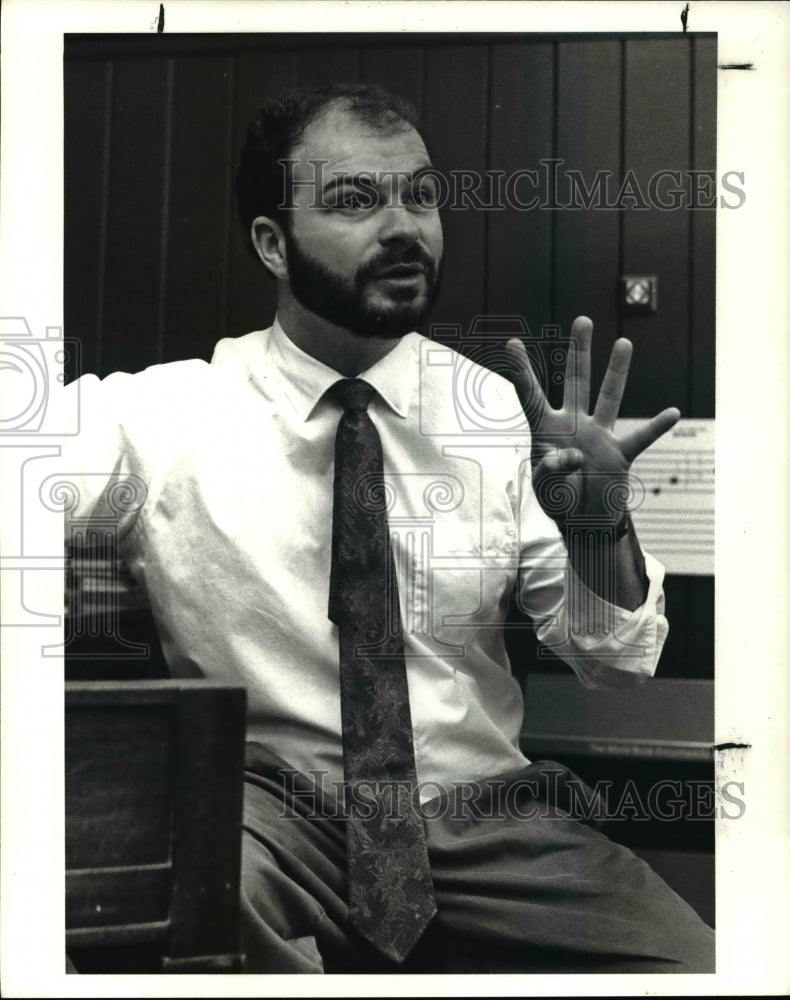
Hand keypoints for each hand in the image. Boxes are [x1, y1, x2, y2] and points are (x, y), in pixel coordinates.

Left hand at [505, 316, 679, 528]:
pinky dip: (656, 428)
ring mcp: (599, 437)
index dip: (522, 371)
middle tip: (582, 320)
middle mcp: (574, 425)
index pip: (531, 396)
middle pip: (576, 382)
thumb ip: (550, 470)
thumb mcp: (545, 488)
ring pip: (609, 397)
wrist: (584, 522)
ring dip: (617, 372)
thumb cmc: (559, 500)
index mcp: (547, 431)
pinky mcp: (619, 454)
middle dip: (579, 351)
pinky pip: (640, 438)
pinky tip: (672, 413)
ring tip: (624, 342)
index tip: (512, 344)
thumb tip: (574, 454)